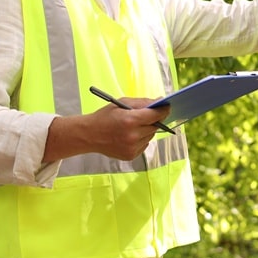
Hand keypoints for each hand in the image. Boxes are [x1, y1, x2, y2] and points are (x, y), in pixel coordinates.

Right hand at [45, 98, 171, 162]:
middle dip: (154, 120)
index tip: (168, 107)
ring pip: (151, 136)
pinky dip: (141, 139)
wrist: (89, 135)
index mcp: (130, 120)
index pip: (156, 115)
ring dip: (147, 130)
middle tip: (148, 115)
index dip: (164, 110)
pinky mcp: (131, 155)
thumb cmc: (105, 116)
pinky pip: (144, 145)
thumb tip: (160, 101)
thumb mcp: (122, 103)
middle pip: (155, 126)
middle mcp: (133, 136)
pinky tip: (129, 135)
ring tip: (133, 126)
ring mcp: (132, 147)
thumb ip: (142, 103)